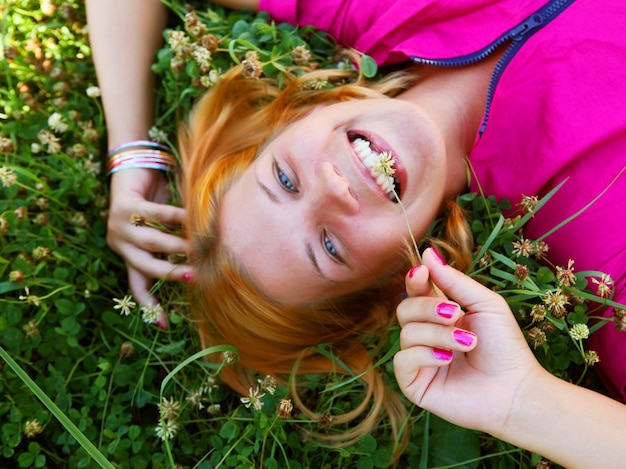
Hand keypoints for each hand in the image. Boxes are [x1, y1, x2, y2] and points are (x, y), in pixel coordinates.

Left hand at [106, 168, 192, 308]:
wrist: (132, 166)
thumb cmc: (153, 200)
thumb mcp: (161, 228)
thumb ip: (173, 244)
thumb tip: (202, 262)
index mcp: (127, 254)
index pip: (137, 286)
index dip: (151, 306)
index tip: (166, 325)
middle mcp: (119, 243)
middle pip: (145, 266)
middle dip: (170, 273)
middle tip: (194, 277)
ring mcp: (118, 225)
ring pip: (151, 241)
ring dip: (176, 246)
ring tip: (198, 247)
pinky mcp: (124, 205)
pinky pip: (156, 214)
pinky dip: (177, 218)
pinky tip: (193, 219)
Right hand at [393, 248, 542, 435]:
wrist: (516, 390)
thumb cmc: (505, 347)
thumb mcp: (484, 305)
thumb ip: (454, 281)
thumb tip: (427, 253)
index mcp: (439, 315)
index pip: (415, 292)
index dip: (414, 280)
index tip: (423, 272)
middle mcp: (425, 336)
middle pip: (404, 309)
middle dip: (428, 308)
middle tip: (457, 314)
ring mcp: (418, 360)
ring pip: (406, 333)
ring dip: (438, 334)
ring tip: (467, 344)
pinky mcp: (414, 384)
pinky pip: (402, 360)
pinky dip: (424, 355)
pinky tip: (447, 360)